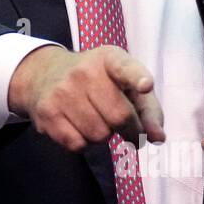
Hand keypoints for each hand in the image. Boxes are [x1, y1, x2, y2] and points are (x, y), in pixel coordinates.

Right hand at [8, 45, 165, 151]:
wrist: (45, 73)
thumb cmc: (98, 82)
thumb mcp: (125, 83)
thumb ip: (147, 109)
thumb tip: (158, 139)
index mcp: (109, 59)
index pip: (125, 67)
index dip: (137, 77)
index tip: (146, 85)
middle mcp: (84, 71)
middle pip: (119, 117)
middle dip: (130, 130)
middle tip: (127, 128)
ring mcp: (62, 91)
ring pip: (99, 135)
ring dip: (104, 136)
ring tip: (96, 120)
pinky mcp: (47, 112)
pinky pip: (78, 144)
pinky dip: (84, 143)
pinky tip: (80, 127)